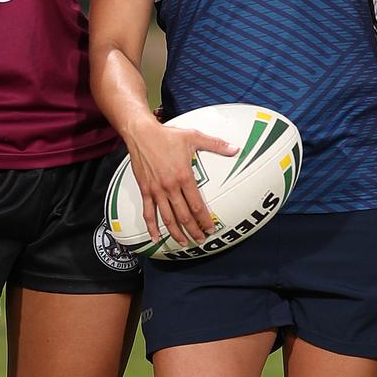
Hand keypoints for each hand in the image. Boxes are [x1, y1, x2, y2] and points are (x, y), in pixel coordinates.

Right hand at [127, 123, 237, 246]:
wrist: (141, 133)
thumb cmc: (167, 135)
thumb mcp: (194, 137)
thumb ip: (216, 144)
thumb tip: (235, 148)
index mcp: (184, 176)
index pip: (196, 205)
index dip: (204, 220)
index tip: (211, 228)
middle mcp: (170, 187)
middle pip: (183, 216)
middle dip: (194, 230)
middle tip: (201, 239)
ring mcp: (156, 190)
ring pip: (167, 218)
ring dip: (176, 233)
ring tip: (184, 242)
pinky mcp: (145, 189)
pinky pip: (148, 212)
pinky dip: (151, 227)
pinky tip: (156, 238)